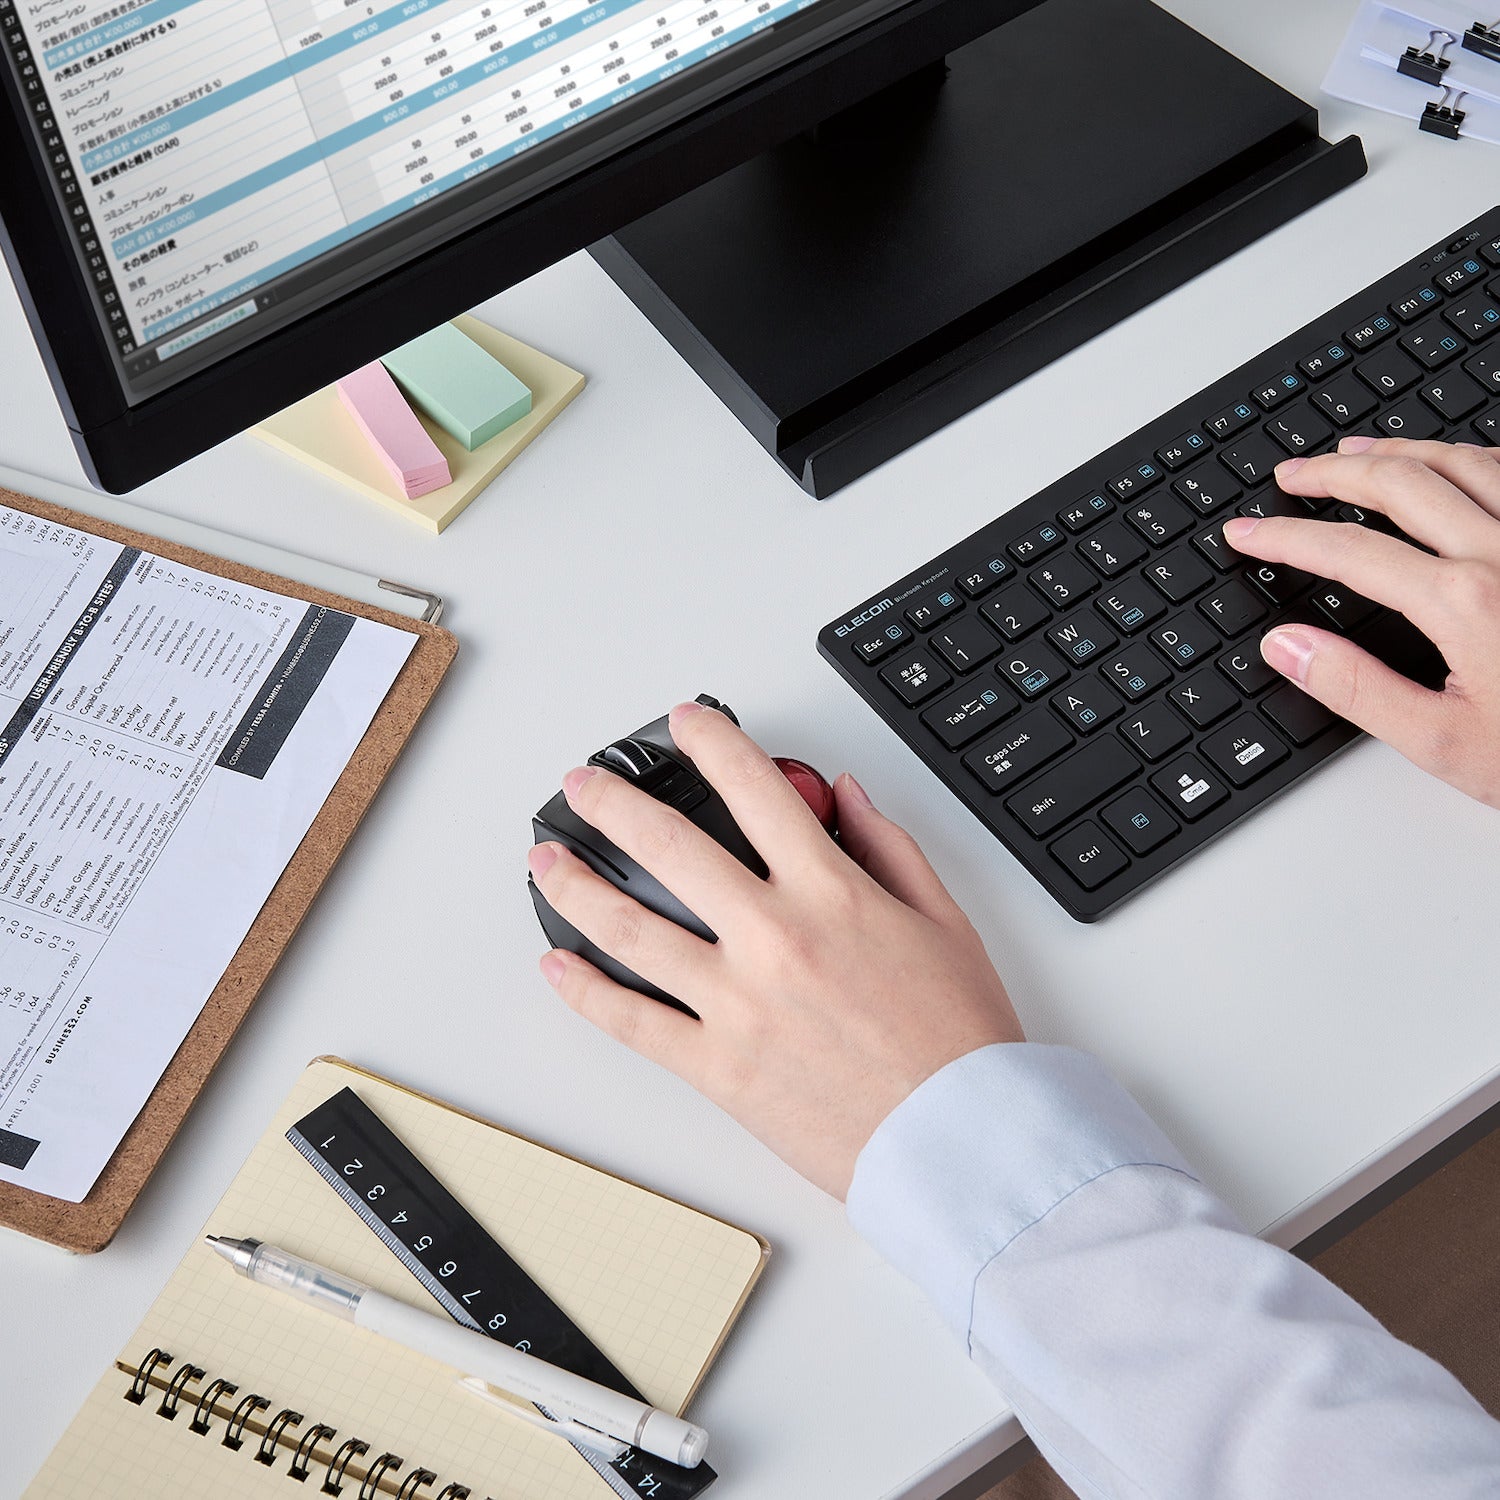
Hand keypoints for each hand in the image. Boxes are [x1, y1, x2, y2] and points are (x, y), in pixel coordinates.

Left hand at [526, 703, 1022, 1199]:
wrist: (960, 1143)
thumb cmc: (959, 1040)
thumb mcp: (946, 922)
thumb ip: (890, 847)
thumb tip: (847, 796)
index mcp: (832, 893)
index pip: (756, 788)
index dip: (712, 741)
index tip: (685, 724)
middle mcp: (773, 937)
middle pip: (667, 845)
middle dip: (613, 803)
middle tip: (584, 786)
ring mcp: (736, 1003)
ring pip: (628, 928)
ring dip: (575, 886)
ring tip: (545, 861)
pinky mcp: (716, 1067)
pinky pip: (632, 1023)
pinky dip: (585, 992)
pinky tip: (557, 966)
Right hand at [1224, 435, 1499, 808]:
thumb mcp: (1445, 744)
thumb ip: (1357, 689)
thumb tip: (1287, 645)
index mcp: (1463, 603)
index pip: (1346, 550)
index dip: (1285, 537)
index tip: (1247, 534)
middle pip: (1401, 483)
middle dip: (1332, 472)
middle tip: (1291, 477)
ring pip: (1465, 463)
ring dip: (1401, 451)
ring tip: (1358, 452)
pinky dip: (1474, 459)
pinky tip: (1457, 466)